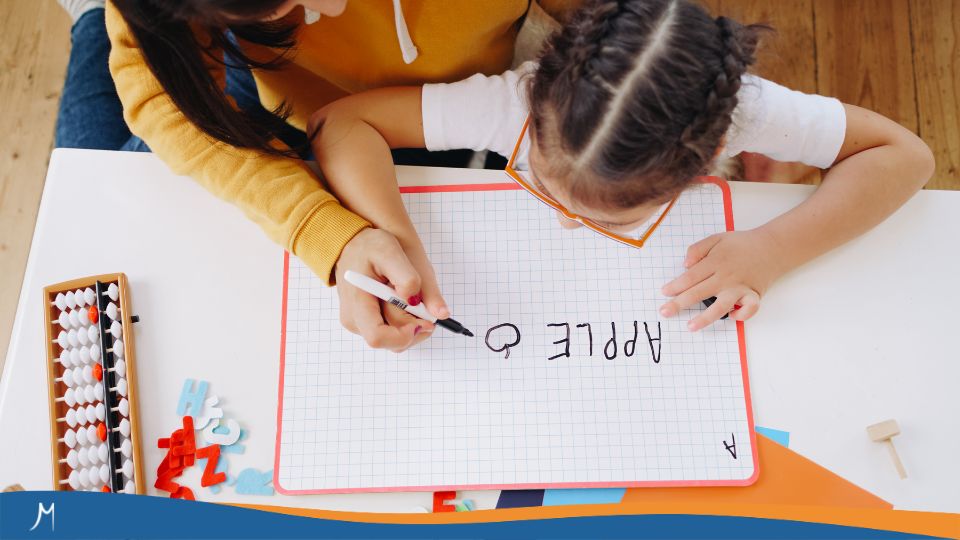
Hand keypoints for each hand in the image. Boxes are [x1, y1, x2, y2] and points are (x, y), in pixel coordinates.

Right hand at [335, 228, 449, 351]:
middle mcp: (355, 320)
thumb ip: (408, 279)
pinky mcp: (366, 323)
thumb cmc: (368, 246)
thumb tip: (433, 310)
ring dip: (413, 325)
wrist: (353, 243)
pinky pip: (393, 333)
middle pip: (392, 343)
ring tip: (414, 298)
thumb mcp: (390, 252)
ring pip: (395, 341)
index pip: (378, 337)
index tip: (425, 320)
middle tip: (427, 305)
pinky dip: (407, 322)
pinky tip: (407, 303)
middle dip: (416, 328)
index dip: (405, 335)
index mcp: (357, 304)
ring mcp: (360, 324)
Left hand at [659, 228, 785, 330]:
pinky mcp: (754, 295)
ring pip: (721, 306)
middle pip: (699, 292)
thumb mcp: (717, 239)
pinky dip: (742, 315)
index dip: (676, 286)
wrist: (772, 247)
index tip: (664, 293)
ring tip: (690, 326)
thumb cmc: (741, 245)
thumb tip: (685, 265)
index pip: (690, 277)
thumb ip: (697, 249)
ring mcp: (740, 287)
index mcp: (715, 261)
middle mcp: (726, 276)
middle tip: (665, 312)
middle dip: (680, 304)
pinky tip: (732, 316)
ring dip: (705, 318)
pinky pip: (749, 309)